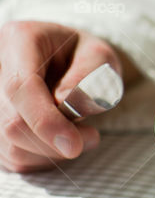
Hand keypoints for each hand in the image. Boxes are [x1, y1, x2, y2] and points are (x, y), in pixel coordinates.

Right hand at [0, 21, 121, 171]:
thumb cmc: (86, 56)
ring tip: (83, 136)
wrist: (69, 61)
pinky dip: (42, 158)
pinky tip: (59, 141)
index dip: (44, 121)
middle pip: (11, 121)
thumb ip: (88, 79)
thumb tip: (65, 105)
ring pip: (9, 145)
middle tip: (91, 138)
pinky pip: (11, 157)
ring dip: (51, 152)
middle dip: (54, 141)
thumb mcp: (101, 58)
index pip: (20, 86)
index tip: (73, 145)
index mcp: (19, 39)